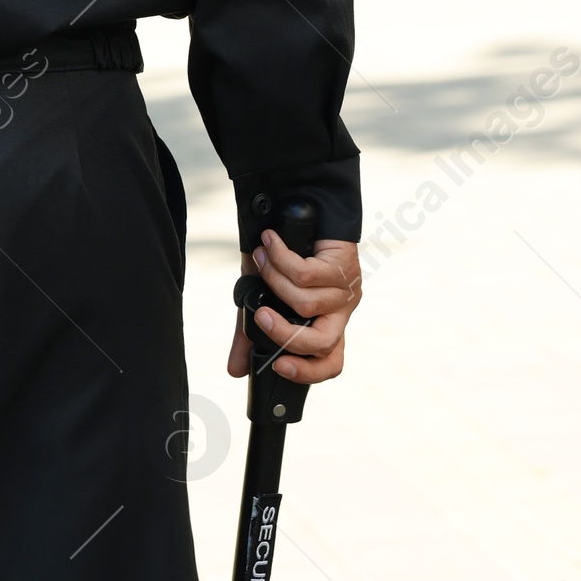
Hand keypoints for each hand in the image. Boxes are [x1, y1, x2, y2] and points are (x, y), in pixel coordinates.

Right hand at [226, 229, 359, 384]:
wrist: (298, 208)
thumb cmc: (281, 258)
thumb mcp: (262, 298)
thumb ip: (250, 333)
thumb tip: (235, 371)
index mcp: (324, 325)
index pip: (330, 363)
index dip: (308, 372)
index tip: (278, 366)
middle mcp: (339, 312)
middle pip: (323, 342)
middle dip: (287, 333)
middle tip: (261, 317)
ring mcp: (346, 289)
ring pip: (307, 303)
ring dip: (274, 280)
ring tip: (259, 259)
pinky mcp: (345, 265)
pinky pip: (306, 273)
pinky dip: (280, 258)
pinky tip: (270, 243)